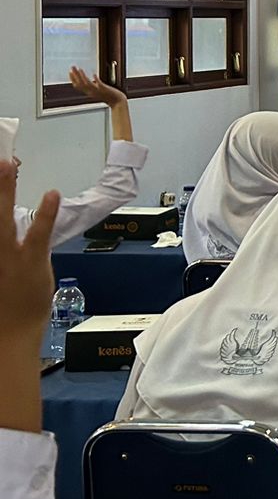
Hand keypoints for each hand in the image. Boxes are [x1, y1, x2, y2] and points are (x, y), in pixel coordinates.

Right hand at [0, 160, 59, 353]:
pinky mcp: (32, 261)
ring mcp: (7, 255)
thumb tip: (5, 219)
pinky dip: (46, 214)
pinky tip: (52, 194)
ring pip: (1, 217)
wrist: (8, 335)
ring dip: (3, 190)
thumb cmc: (3, 301)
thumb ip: (2, 240)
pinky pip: (39, 233)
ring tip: (6, 164)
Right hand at [69, 66, 125, 108]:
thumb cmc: (109, 96)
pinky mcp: (105, 90)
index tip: (70, 72)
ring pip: (87, 84)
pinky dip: (96, 80)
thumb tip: (89, 81)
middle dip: (75, 75)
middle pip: (80, 84)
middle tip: (72, 67)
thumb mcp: (98, 92)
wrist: (118, 102)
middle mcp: (92, 92)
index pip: (78, 86)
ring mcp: (98, 91)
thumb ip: (93, 87)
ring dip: (83, 76)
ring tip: (80, 69)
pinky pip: (99, 85)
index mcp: (89, 92)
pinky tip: (94, 74)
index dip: (73, 79)